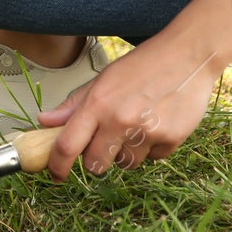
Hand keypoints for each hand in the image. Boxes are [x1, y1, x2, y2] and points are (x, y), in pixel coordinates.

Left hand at [37, 37, 220, 179]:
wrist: (187, 56)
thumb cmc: (141, 66)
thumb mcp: (102, 80)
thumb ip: (73, 105)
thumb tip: (44, 121)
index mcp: (98, 104)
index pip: (67, 145)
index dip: (57, 165)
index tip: (56, 174)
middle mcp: (120, 120)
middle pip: (95, 164)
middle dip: (96, 159)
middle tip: (105, 141)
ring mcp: (147, 132)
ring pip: (126, 164)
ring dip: (126, 152)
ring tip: (137, 124)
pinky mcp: (171, 140)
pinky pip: (152, 158)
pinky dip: (151, 147)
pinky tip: (157, 122)